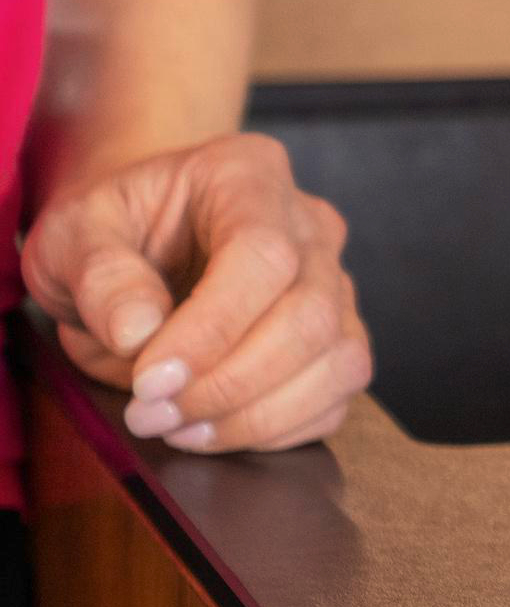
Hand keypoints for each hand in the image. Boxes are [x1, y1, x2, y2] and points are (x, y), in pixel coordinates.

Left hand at [22, 133, 369, 453]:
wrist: (135, 241)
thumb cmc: (107, 230)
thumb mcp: (73, 235)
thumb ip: (101, 276)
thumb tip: (140, 335)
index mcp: (249, 176)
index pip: (263, 254)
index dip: (212, 327)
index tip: (148, 380)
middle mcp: (310, 225)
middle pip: (311, 314)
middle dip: (230, 383)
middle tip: (149, 414)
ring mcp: (334, 281)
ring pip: (339, 360)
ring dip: (257, 415)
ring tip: (177, 429)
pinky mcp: (336, 336)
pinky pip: (336, 395)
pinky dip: (278, 430)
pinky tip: (212, 430)